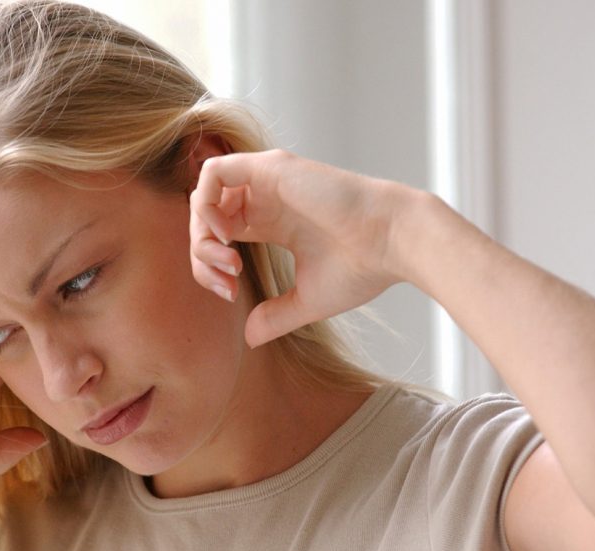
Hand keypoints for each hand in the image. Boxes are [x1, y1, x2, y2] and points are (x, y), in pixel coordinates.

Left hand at [189, 149, 410, 346]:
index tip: (232, 295)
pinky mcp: (270, 168)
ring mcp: (267, 180)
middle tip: (225, 282)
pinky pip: (212, 174)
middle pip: (206, 217)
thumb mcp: (307, 300)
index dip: (211, 268)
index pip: (220, 236)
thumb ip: (275, 316)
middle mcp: (266, 198)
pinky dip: (206, 206)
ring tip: (226, 260)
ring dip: (201, 233)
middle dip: (201, 254)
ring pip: (204, 195)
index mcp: (273, 222)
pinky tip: (226, 236)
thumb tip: (248, 338)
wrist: (392, 243)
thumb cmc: (362, 268)